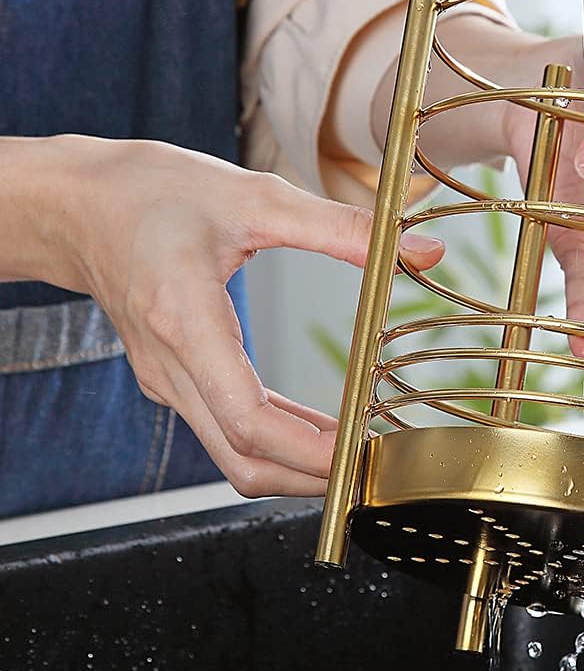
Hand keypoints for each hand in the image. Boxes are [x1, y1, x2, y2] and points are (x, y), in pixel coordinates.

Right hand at [1, 136, 442, 496]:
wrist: (75, 202)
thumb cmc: (153, 192)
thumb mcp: (257, 196)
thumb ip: (343, 228)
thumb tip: (421, 250)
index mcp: (184, 321)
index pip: (249, 420)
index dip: (310, 450)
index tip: (364, 452)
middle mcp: (170, 365)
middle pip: (241, 458)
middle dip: (312, 477)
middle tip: (377, 470)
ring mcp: (166, 378)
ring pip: (232, 453)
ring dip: (295, 466)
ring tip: (361, 457)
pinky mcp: (172, 377)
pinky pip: (224, 429)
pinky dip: (274, 442)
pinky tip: (320, 431)